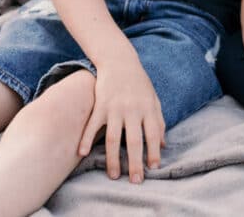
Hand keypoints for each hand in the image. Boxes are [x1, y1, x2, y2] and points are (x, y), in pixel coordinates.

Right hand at [79, 53, 164, 183]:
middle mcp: (132, 110)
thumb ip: (158, 121)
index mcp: (148, 108)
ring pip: (113, 138)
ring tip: (114, 175)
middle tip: (136, 181)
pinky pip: (92, 125)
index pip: (152, 134)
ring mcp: (114, 108)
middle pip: (134, 140)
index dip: (153, 152)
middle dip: (135, 162)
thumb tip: (162, 144)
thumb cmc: (139, 83)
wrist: (120, 61)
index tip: (153, 168)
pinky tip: (81, 154)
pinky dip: (85, 139)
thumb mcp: (154, 99)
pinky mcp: (100, 105)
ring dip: (113, 159)